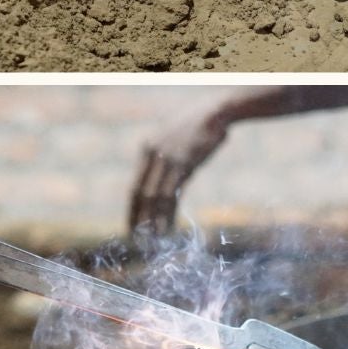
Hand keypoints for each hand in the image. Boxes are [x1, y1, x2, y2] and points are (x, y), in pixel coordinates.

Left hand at [128, 113, 229, 234]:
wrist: (216, 110)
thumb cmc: (198, 124)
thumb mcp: (174, 137)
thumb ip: (164, 155)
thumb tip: (161, 174)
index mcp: (147, 148)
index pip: (134, 185)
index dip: (132, 207)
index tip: (131, 224)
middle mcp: (153, 154)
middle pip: (140, 193)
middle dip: (138, 217)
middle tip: (136, 237)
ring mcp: (168, 159)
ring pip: (155, 197)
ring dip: (152, 220)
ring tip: (152, 238)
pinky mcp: (184, 164)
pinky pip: (172, 194)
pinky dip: (168, 213)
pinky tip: (167, 227)